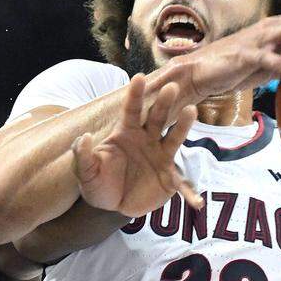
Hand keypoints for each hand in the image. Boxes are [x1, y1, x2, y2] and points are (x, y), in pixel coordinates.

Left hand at [72, 74, 198, 217]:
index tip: (138, 77)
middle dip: (164, 102)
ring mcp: (161, 156)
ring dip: (183, 125)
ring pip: (174, 138)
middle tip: (171, 87)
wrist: (112, 203)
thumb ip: (83, 156)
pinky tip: (197, 202)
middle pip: (157, 118)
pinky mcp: (170, 177)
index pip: (131, 111)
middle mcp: (147, 140)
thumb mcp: (86, 173)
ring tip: (191, 111)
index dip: (134, 95)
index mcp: (126, 134)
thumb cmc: (98, 183)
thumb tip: (83, 138)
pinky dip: (189, 192)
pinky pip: (182, 183)